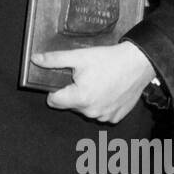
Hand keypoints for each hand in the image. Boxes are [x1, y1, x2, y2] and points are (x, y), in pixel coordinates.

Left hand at [33, 41, 155, 122]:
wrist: (138, 63)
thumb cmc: (109, 59)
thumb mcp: (79, 56)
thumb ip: (55, 60)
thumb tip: (35, 59)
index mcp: (80, 98)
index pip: (54, 101)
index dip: (55, 89)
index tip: (65, 80)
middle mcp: (91, 112)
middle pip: (70, 105)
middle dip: (73, 93)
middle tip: (84, 77)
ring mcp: (105, 116)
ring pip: (85, 110)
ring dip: (87, 99)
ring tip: (98, 82)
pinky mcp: (116, 117)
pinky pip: (101, 113)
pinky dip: (101, 104)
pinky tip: (108, 90)